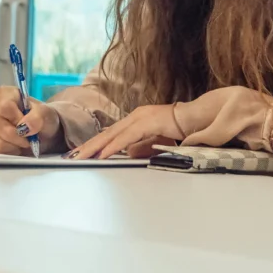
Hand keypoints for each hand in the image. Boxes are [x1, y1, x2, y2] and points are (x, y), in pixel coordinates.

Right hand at [0, 86, 60, 155]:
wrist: (42, 132)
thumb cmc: (43, 119)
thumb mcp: (48, 114)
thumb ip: (38, 116)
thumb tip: (24, 126)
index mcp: (5, 94)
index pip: (4, 107)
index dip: (17, 120)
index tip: (28, 125)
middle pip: (1, 129)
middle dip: (19, 138)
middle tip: (29, 138)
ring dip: (13, 147)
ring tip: (21, 143)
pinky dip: (6, 153)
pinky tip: (13, 148)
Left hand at [69, 104, 183, 159]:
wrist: (201, 117)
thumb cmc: (182, 129)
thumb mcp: (157, 142)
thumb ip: (142, 148)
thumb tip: (128, 154)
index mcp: (136, 120)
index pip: (111, 133)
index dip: (95, 143)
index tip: (81, 153)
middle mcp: (136, 116)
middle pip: (107, 133)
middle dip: (89, 145)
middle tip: (72, 156)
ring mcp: (142, 117)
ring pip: (113, 134)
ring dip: (96, 147)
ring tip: (82, 156)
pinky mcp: (149, 122)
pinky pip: (127, 137)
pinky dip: (114, 146)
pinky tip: (103, 154)